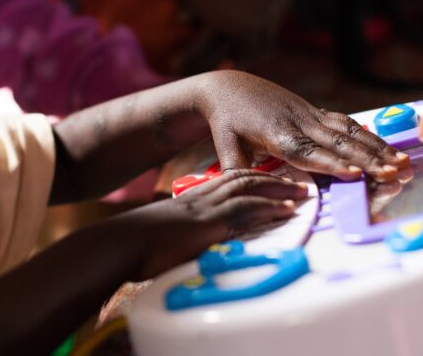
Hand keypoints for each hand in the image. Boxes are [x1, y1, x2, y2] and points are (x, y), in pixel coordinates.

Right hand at [108, 169, 304, 280]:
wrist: (120, 244)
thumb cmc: (134, 244)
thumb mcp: (164, 233)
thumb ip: (183, 233)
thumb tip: (192, 243)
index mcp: (190, 199)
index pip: (227, 180)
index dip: (253, 178)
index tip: (272, 179)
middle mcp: (201, 198)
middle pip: (244, 179)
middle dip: (273, 179)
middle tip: (298, 182)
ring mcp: (205, 208)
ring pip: (249, 189)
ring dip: (279, 190)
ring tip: (303, 192)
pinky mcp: (208, 223)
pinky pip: (245, 211)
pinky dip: (270, 208)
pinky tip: (287, 210)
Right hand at [181, 0, 302, 53]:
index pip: (276, 14)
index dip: (264, 28)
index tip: (251, 39)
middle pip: (270, 30)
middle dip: (258, 45)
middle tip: (244, 56)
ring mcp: (263, 14)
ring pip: (260, 43)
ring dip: (249, 54)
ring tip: (235, 61)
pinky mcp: (247, 29)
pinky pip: (247, 49)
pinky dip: (239, 57)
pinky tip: (228, 62)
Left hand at [196, 71, 408, 181]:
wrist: (229, 87)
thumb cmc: (227, 121)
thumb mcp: (225, 147)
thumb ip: (239, 173)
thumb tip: (251, 198)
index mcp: (278, 135)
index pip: (308, 152)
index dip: (332, 164)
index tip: (355, 174)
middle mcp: (300, 123)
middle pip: (338, 143)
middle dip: (369, 159)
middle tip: (394, 173)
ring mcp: (311, 115)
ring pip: (349, 131)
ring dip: (377, 147)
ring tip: (402, 163)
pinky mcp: (316, 112)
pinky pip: (347, 123)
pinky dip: (370, 135)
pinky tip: (389, 148)